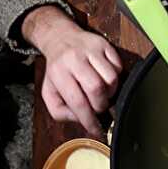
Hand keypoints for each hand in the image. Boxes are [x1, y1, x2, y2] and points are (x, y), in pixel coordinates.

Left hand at [22, 6, 121, 139]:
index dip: (89, 120)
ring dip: (110, 92)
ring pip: (111, 78)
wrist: (60, 39)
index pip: (78, 102)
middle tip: (97, 106)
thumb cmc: (57, 70)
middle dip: (100, 105)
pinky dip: (114, 78)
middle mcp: (74, 59)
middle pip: (97, 89)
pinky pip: (118, 67)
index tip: (96, 130)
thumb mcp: (49, 93)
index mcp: (59, 73)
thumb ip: (60, 112)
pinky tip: (104, 78)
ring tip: (101, 92)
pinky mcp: (104, 45)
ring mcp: (91, 50)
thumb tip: (81, 119)